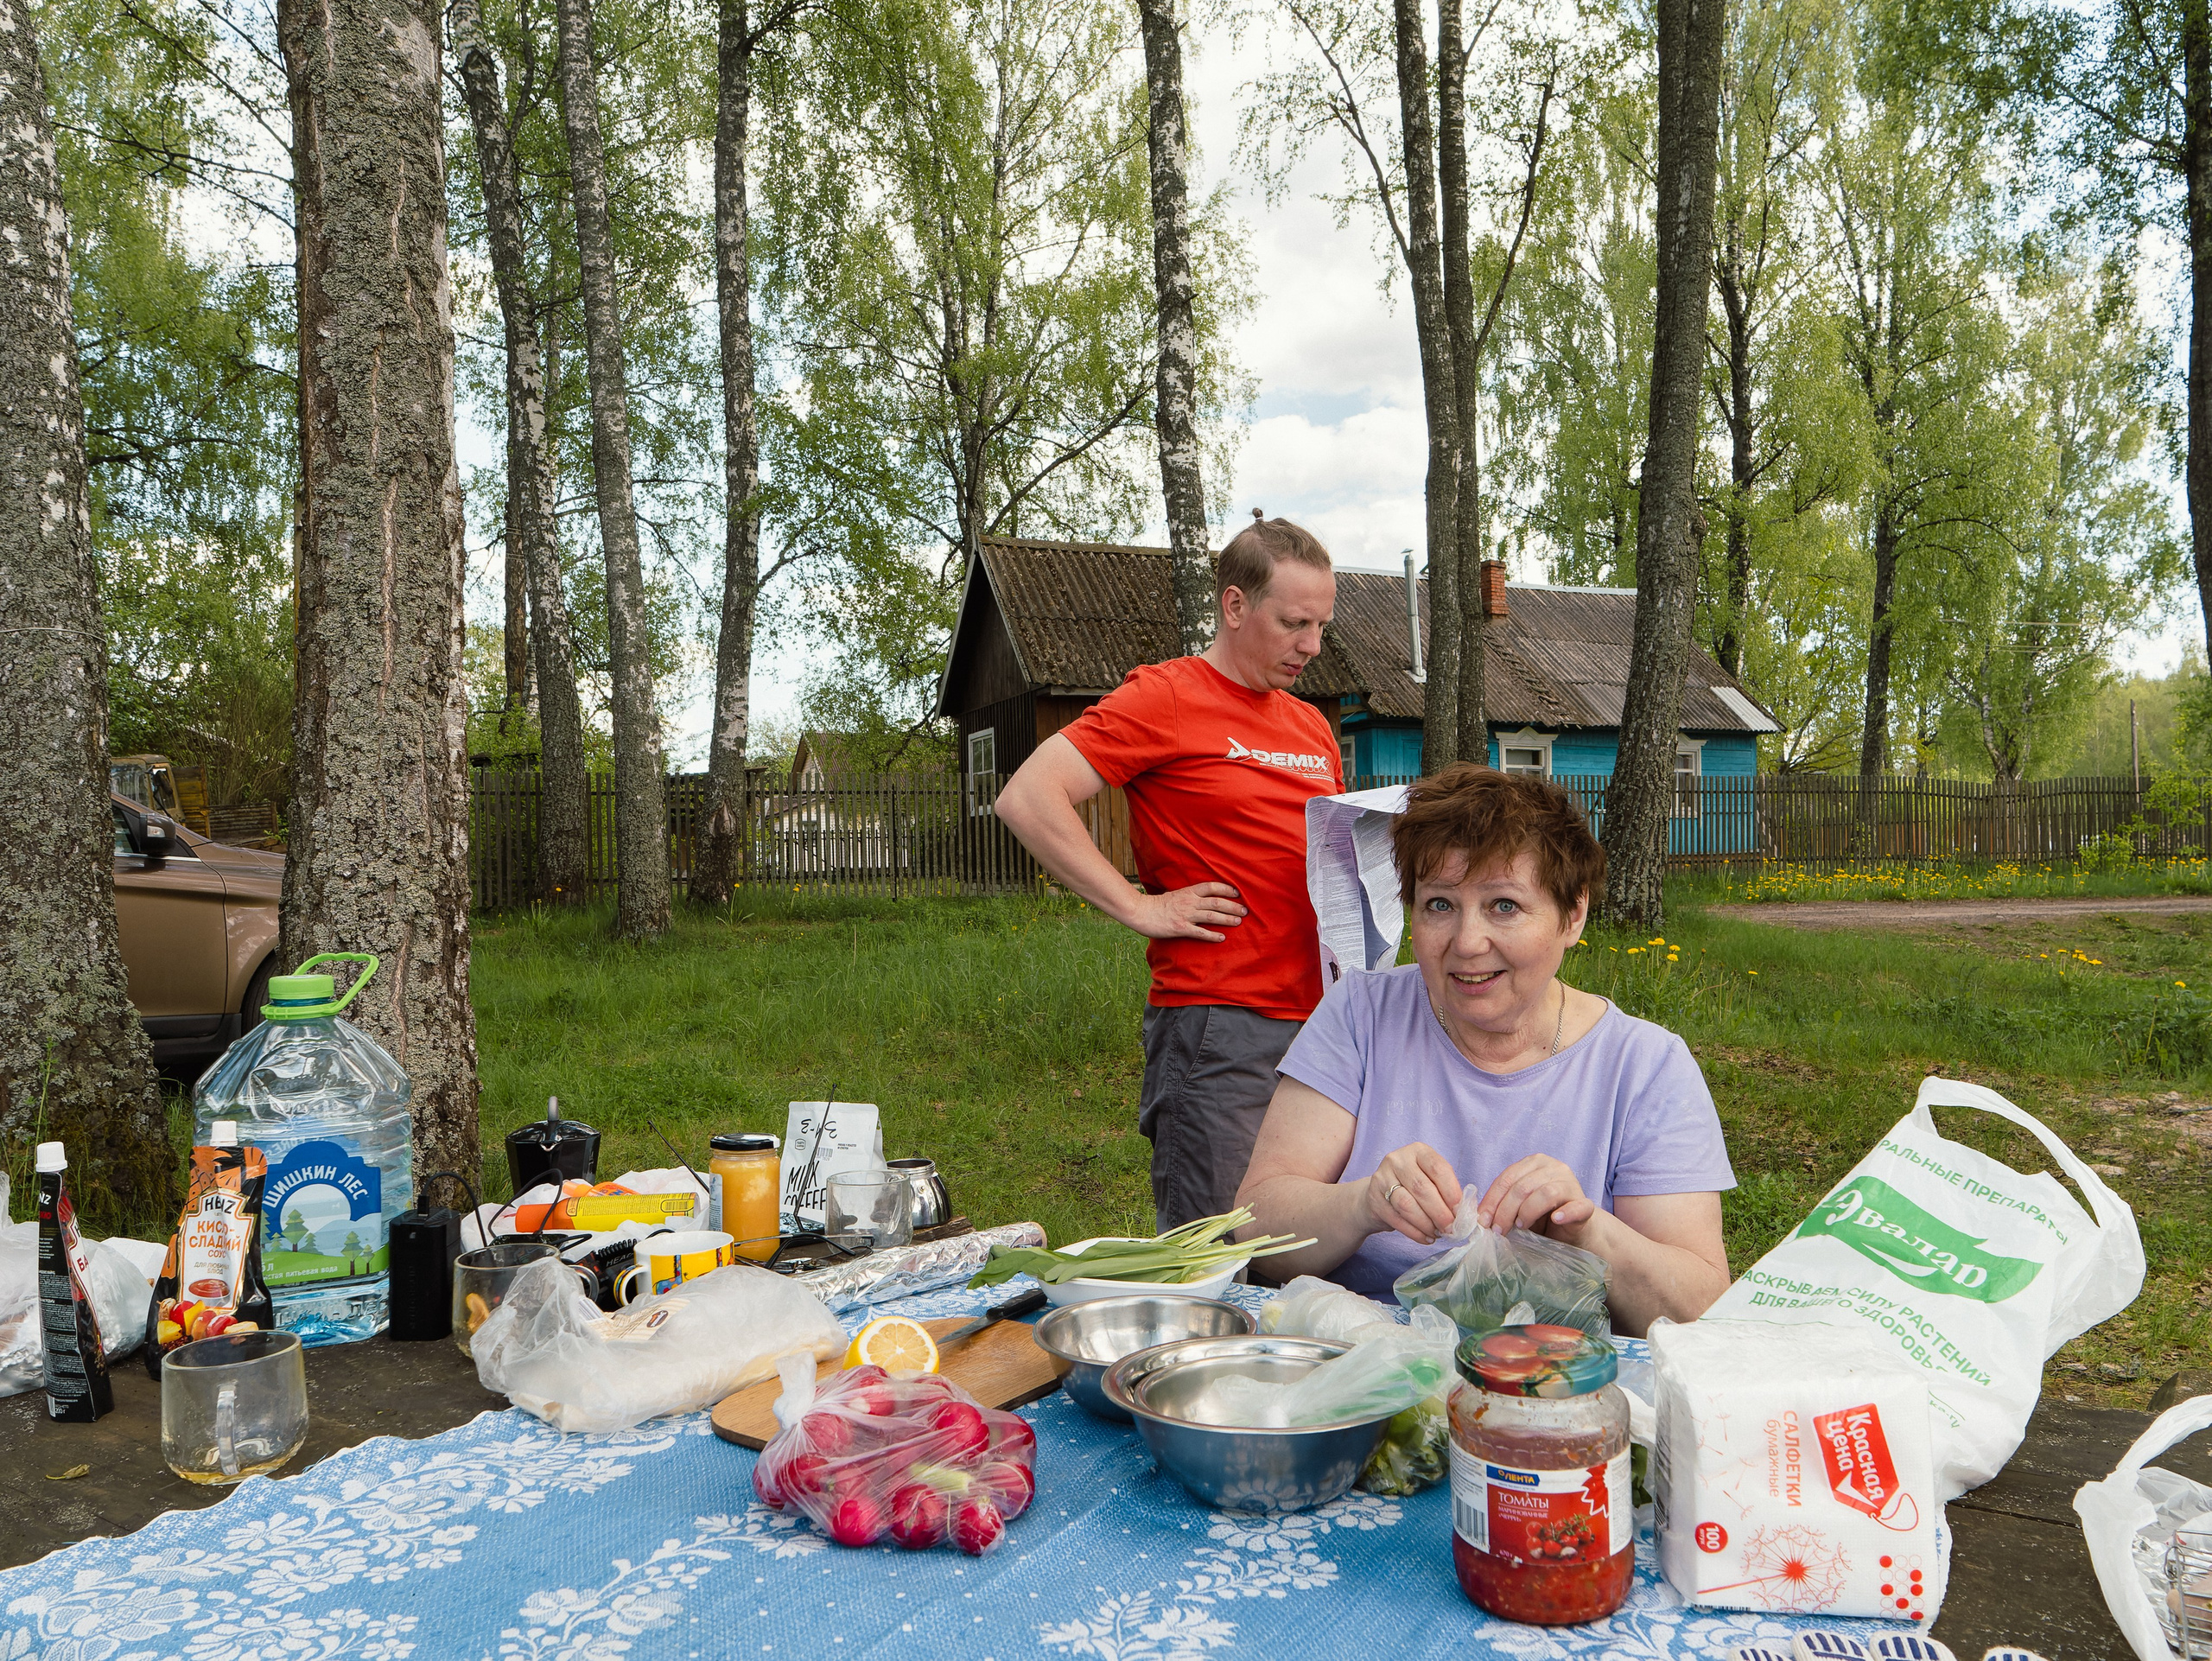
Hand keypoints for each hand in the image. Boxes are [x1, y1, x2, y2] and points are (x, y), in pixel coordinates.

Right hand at [1129, 881, 1246, 942]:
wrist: (1141, 912)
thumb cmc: (1157, 904)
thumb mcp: (1175, 894)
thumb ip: (1189, 895)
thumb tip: (1202, 897)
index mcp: (1188, 891)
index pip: (1212, 887)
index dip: (1226, 889)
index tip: (1237, 893)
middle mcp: (1189, 902)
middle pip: (1216, 902)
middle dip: (1233, 906)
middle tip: (1245, 910)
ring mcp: (1185, 915)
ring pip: (1212, 916)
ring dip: (1227, 919)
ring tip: (1239, 922)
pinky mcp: (1180, 928)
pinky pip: (1200, 932)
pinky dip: (1212, 935)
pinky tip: (1222, 938)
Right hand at [1362, 1144, 1461, 1244]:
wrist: (1377, 1194)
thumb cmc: (1412, 1187)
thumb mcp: (1429, 1178)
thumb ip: (1445, 1190)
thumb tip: (1463, 1213)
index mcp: (1418, 1151)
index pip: (1438, 1168)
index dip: (1452, 1192)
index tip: (1461, 1212)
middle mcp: (1397, 1160)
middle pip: (1422, 1188)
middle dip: (1440, 1212)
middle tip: (1451, 1229)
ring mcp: (1382, 1178)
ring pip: (1407, 1205)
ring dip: (1426, 1224)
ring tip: (1438, 1234)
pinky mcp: (1373, 1198)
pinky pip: (1396, 1219)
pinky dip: (1414, 1232)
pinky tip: (1426, 1238)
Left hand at [1477, 1155, 1597, 1240]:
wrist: (1575, 1231)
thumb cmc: (1542, 1218)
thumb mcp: (1518, 1207)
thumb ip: (1502, 1205)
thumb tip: (1478, 1216)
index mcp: (1534, 1163)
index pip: (1507, 1178)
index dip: (1492, 1200)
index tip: (1482, 1220)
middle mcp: (1554, 1167)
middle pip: (1522, 1186)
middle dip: (1505, 1210)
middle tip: (1498, 1230)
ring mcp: (1571, 1184)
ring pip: (1545, 1193)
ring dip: (1527, 1212)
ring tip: (1520, 1227)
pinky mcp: (1585, 1204)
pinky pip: (1576, 1206)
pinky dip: (1565, 1213)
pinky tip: (1556, 1219)